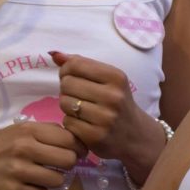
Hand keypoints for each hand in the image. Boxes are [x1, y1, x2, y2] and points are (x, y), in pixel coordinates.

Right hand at [0, 122, 84, 189]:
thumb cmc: (0, 147)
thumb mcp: (22, 131)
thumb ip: (49, 132)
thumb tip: (78, 141)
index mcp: (30, 131)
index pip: (70, 139)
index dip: (79, 148)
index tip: (78, 152)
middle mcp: (25, 149)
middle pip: (69, 160)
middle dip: (69, 164)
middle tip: (61, 165)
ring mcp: (18, 172)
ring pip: (58, 180)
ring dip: (54, 179)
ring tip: (42, 176)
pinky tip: (30, 185)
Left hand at [52, 52, 164, 175]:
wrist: (135, 134)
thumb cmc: (117, 102)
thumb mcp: (108, 80)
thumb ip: (82, 65)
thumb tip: (54, 54)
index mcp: (117, 77)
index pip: (75, 64)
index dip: (66, 70)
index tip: (72, 77)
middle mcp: (113, 96)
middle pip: (67, 83)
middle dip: (67, 89)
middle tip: (79, 96)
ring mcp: (105, 117)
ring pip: (65, 103)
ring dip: (67, 106)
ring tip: (81, 110)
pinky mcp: (95, 136)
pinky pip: (67, 122)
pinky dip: (71, 122)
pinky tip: (83, 123)